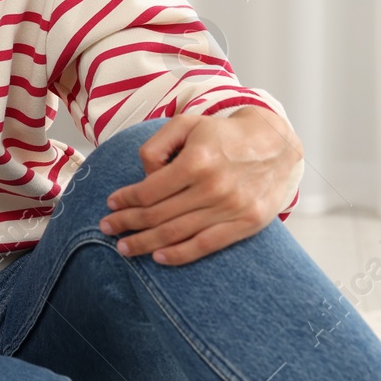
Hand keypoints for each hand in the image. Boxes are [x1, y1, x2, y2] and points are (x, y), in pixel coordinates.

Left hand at [99, 108, 303, 264]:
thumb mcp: (186, 123)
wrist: (274, 144)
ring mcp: (231, 208)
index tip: (110, 205)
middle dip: (128, 224)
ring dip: (146, 243)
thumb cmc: (222, 134)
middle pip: (159, 215)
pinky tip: (158, 257)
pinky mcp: (246, 224)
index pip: (149, 190)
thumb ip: (157, 146)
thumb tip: (143, 176)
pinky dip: (180, 254)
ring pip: (178, 233)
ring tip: (124, 247)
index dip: (126, 200)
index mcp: (197, 161)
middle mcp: (214, 188)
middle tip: (106, 229)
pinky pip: (206, 245)